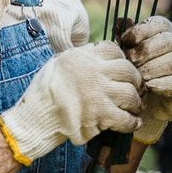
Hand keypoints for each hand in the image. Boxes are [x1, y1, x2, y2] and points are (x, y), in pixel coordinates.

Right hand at [0, 41, 141, 162]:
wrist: (36, 118)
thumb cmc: (44, 92)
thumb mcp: (58, 63)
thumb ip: (80, 58)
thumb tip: (97, 55)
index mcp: (83, 57)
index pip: (113, 49)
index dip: (121, 59)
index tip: (122, 70)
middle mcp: (94, 72)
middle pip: (128, 71)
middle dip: (134, 80)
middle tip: (135, 88)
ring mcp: (99, 94)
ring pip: (131, 94)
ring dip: (135, 102)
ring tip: (135, 107)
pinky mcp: (101, 116)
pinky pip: (126, 118)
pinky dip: (132, 122)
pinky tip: (133, 122)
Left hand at [119, 15, 171, 143]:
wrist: (149, 102)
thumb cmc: (138, 70)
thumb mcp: (130, 53)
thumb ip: (126, 39)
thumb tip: (120, 22)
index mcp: (168, 31)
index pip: (159, 23)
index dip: (141, 31)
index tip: (125, 42)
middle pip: (168, 40)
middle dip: (145, 52)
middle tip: (130, 63)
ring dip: (153, 69)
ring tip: (137, 77)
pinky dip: (164, 84)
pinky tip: (149, 87)